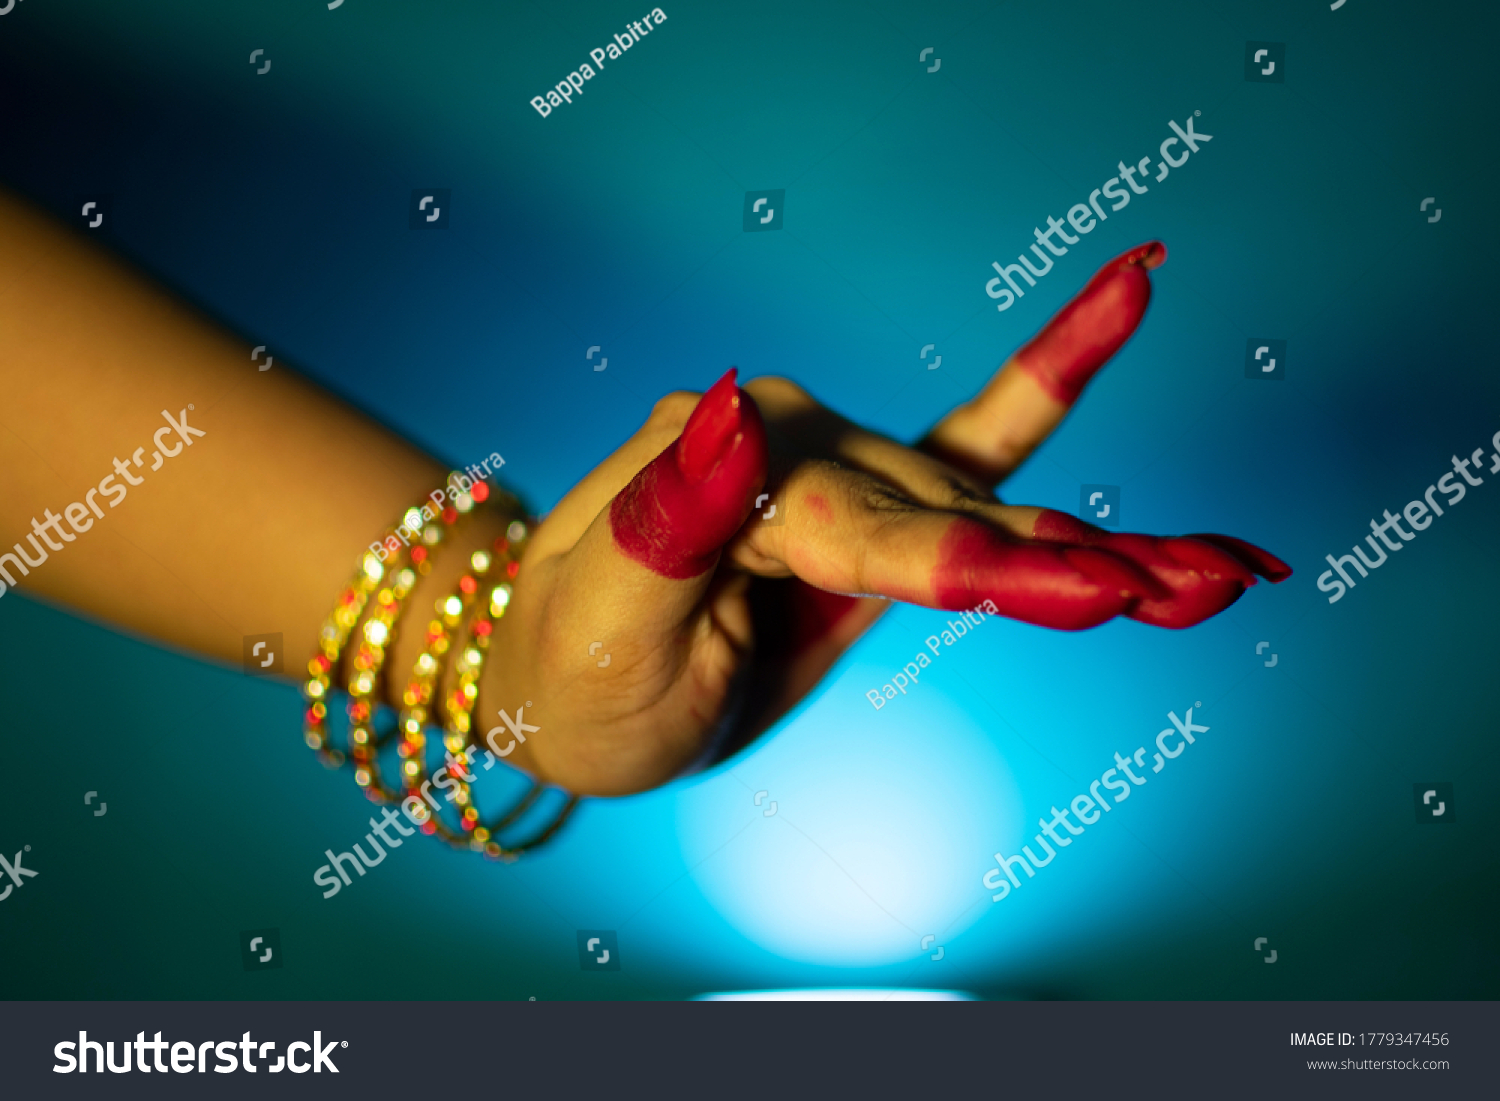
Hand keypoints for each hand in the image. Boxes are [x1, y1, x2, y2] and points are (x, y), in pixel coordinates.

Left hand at [489, 242, 1289, 795]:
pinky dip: (1052, 382)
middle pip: (951, 513)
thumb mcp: (597, 627)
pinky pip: (975, 441)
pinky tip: (1128, 297)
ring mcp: (842, 462)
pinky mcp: (874, 500)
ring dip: (1111, 541)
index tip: (1085, 591)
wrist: (564, 679)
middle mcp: (795, 444)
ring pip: (991, 501)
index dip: (976, 568)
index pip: (867, 531)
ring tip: (1225, 572)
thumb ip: (665, 528)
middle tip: (1202, 589)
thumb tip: (728, 407)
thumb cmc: (573, 672)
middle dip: (1075, 561)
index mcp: (728, 469)